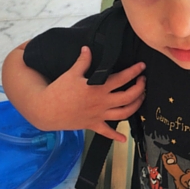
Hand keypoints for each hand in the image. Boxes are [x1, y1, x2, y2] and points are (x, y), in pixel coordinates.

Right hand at [31, 46, 145, 140]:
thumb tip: (87, 49)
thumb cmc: (58, 91)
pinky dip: (116, 136)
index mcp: (98, 88)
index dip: (134, 71)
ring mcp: (99, 115)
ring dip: (136, 106)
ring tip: (140, 98)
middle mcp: (102, 103)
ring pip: (124, 114)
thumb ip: (83, 61)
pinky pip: (106, 133)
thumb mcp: (71, 73)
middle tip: (143, 81)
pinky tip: (124, 139)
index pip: (122, 79)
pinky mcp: (93, 125)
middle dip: (139, 89)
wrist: (46, 111)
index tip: (141, 66)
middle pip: (128, 97)